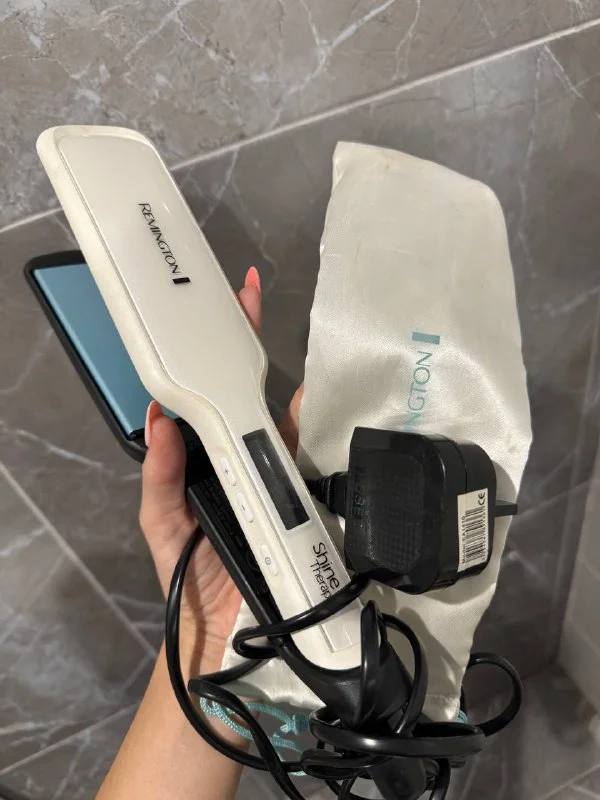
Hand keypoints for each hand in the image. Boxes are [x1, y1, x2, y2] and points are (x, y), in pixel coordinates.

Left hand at [140, 267, 302, 675]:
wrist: (227, 633)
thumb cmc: (190, 576)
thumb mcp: (162, 521)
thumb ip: (160, 474)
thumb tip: (159, 418)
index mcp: (210, 457)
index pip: (212, 398)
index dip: (214, 355)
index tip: (219, 306)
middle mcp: (246, 458)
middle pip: (251, 395)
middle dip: (251, 344)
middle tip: (250, 295)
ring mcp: (279, 475)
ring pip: (287, 420)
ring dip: (290, 381)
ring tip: (288, 337)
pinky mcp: (304, 498)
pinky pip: (311, 459)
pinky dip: (317, 429)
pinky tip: (319, 402)